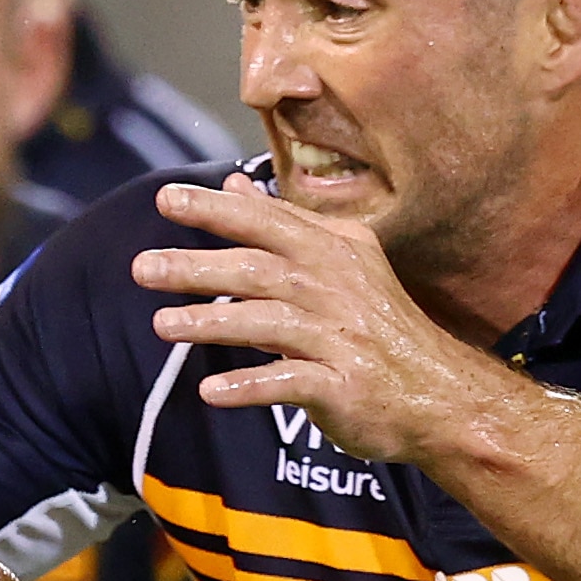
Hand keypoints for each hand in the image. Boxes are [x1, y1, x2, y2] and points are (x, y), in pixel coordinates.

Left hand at [134, 175, 506, 459]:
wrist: (438, 394)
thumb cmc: (378, 327)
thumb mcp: (340, 264)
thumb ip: (285, 226)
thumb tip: (235, 185)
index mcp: (333, 253)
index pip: (267, 223)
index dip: (217, 209)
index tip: (165, 198)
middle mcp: (336, 288)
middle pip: (259, 270)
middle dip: (198, 267)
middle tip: (142, 268)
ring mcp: (341, 338)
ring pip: (268, 323)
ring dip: (212, 324)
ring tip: (162, 325)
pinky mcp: (344, 386)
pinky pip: (290, 382)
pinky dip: (250, 386)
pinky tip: (209, 391)